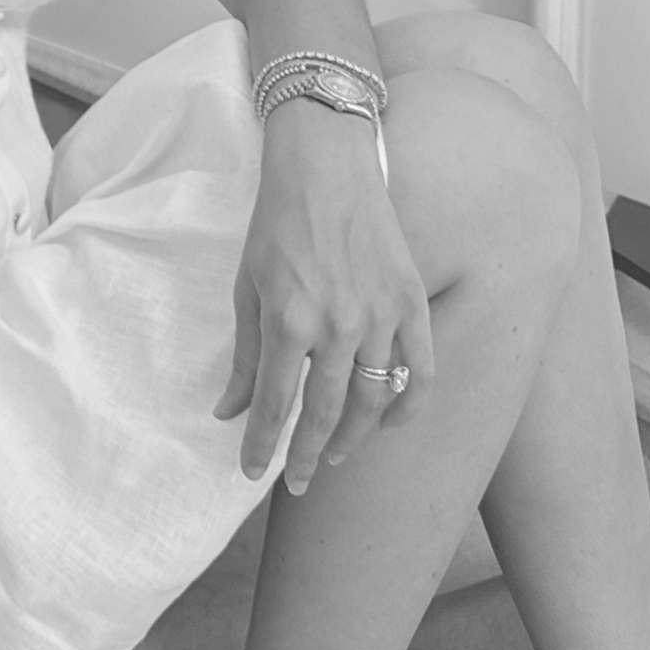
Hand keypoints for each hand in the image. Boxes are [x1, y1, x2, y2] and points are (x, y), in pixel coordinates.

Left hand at [214, 100, 434, 493]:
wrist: (325, 168)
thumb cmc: (276, 224)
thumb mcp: (246, 287)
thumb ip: (246, 355)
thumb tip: (229, 412)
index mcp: (289, 320)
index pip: (276, 405)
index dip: (263, 445)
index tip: (253, 472)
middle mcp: (338, 326)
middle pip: (326, 413)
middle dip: (306, 455)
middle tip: (296, 481)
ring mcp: (381, 316)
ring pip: (375, 401)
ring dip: (354, 438)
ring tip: (332, 455)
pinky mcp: (413, 303)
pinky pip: (420, 371)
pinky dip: (409, 406)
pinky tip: (392, 425)